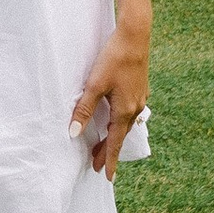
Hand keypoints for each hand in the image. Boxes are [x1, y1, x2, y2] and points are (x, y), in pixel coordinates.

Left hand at [70, 5, 150, 182]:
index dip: (108, 160)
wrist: (135, 36)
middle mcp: (135, 108)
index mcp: (124, 111)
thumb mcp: (95, 85)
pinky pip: (130, 112)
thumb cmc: (114, 59)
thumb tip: (73, 133)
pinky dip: (120, 122)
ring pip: (125, 124)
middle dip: (108, 150)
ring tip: (104, 145)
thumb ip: (84, 109)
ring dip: (114, 136)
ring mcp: (140, 98)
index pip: (114, 143)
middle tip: (98, 165)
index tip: (106, 176)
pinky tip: (116, 118)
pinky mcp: (140, 88)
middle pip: (120, 135)